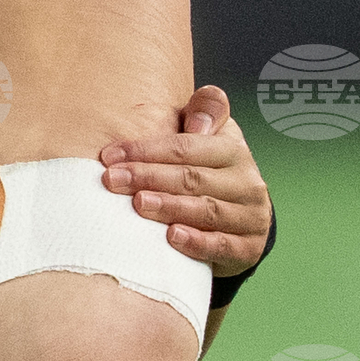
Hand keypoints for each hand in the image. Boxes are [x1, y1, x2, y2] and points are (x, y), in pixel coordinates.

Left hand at [99, 84, 273, 275]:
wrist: (244, 217)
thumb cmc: (212, 170)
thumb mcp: (211, 135)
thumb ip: (204, 112)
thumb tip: (197, 122)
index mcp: (233, 150)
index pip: (187, 147)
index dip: (147, 150)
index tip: (110, 156)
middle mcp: (246, 182)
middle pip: (193, 178)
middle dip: (148, 177)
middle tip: (112, 180)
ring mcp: (250, 216)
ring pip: (206, 210)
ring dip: (169, 207)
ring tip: (139, 203)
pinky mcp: (248, 248)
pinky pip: (221, 245)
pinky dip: (196, 242)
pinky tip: (172, 237)